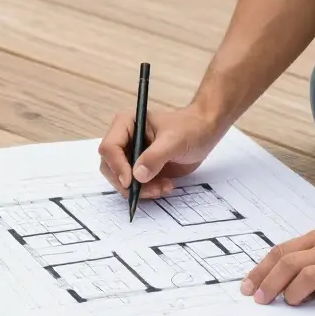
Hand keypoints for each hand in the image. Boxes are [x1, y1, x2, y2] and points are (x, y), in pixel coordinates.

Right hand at [98, 103, 221, 198]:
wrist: (204, 133)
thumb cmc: (190, 128)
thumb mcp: (174, 140)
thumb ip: (155, 156)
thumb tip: (137, 175)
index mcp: (126, 124)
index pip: (109, 148)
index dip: (117, 166)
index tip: (131, 182)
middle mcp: (124, 139)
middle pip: (110, 167)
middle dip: (128, 183)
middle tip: (152, 189)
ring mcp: (131, 155)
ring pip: (121, 180)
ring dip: (140, 190)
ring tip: (164, 187)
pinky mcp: (140, 169)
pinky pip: (135, 186)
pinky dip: (147, 191)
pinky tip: (166, 186)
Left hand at [240, 223, 314, 308]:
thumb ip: (312, 252)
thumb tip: (286, 274)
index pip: (282, 252)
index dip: (261, 270)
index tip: (248, 286)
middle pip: (289, 265)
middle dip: (269, 283)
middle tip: (260, 300)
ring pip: (308, 277)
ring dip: (293, 292)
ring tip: (290, 303)